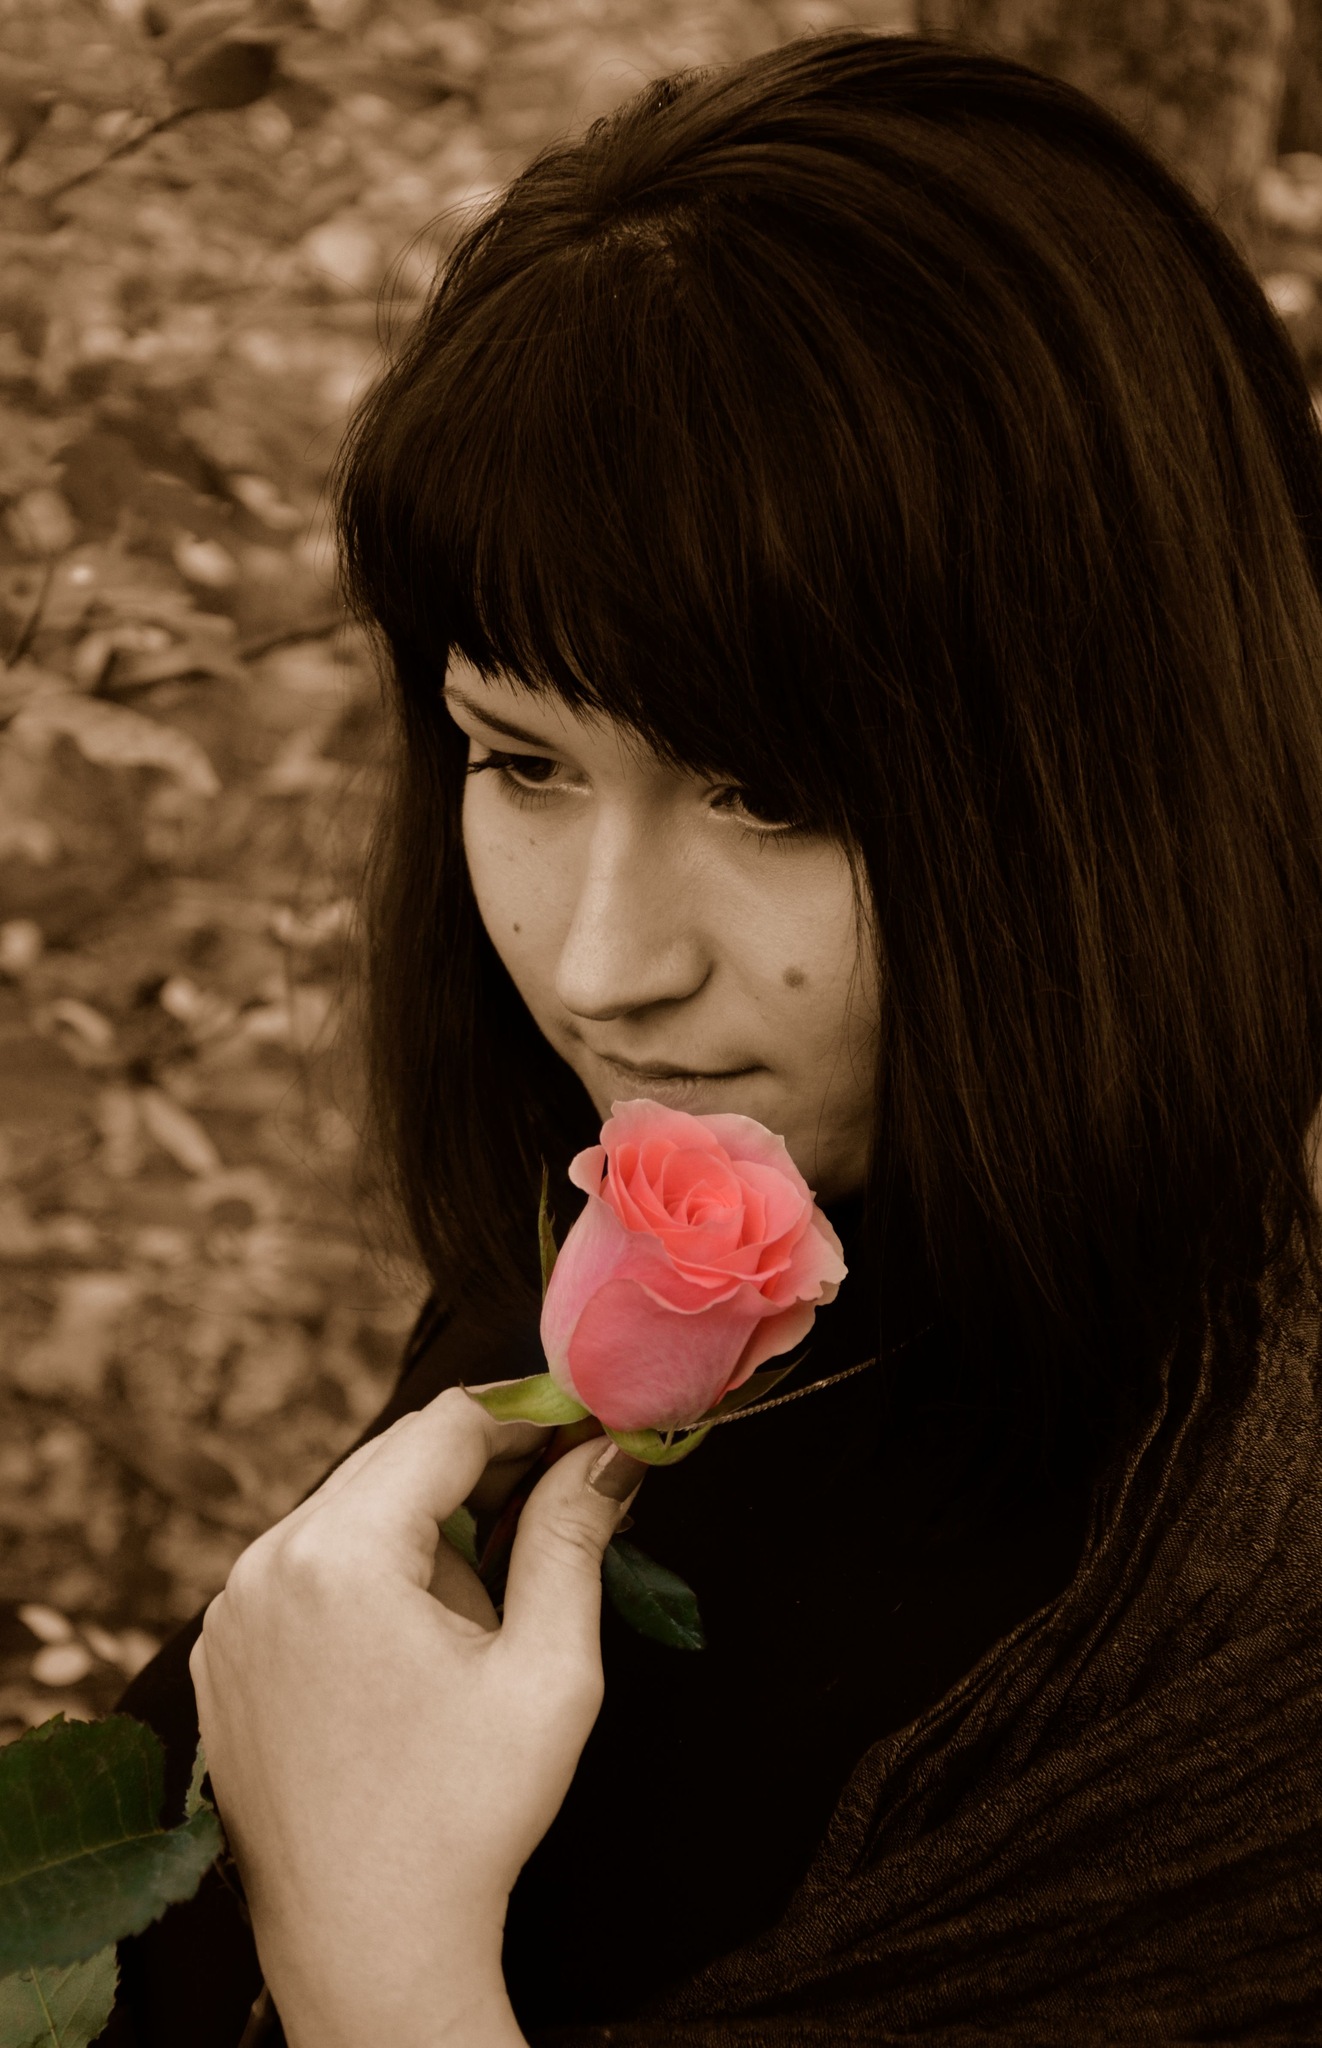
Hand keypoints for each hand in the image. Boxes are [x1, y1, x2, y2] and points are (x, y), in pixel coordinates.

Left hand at [189, 1384, 645, 2046]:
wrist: (367, 1948)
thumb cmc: (466, 1817)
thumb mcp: (548, 1671)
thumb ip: (572, 1539)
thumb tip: (605, 1454)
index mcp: (341, 1556)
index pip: (446, 1427)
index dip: (527, 1418)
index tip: (585, 1430)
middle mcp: (265, 1564)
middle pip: (391, 1459)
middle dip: (479, 1470)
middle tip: (557, 1501)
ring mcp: (230, 1611)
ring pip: (348, 1511)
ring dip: (420, 1527)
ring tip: (481, 1612)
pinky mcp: (223, 1654)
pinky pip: (304, 1568)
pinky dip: (365, 1574)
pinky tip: (416, 1645)